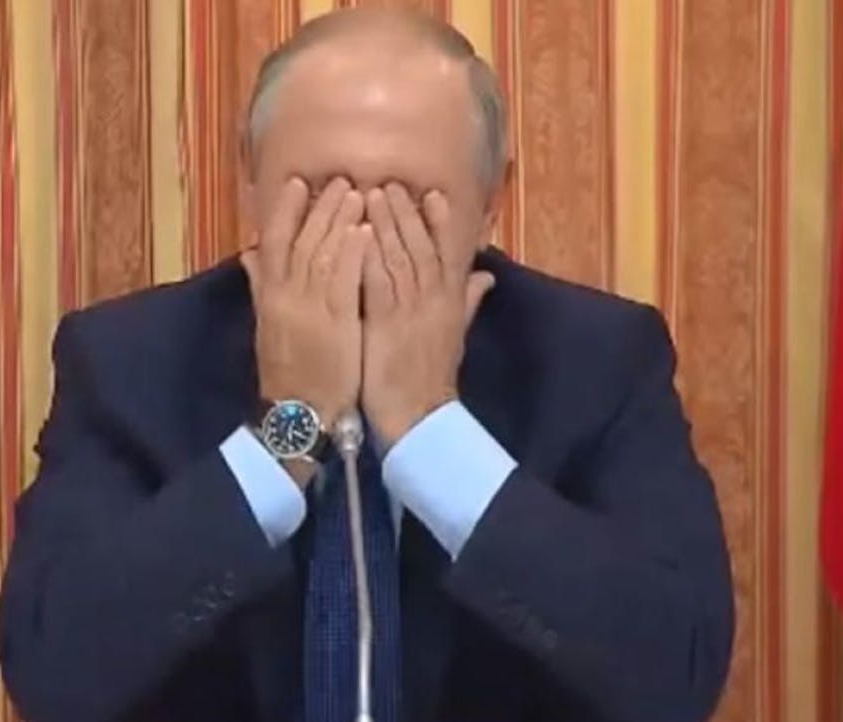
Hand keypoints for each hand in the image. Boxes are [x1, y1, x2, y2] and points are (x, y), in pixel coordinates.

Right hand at [243, 176, 369, 434]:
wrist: (298, 414)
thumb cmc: (288, 369)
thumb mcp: (268, 324)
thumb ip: (260, 285)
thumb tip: (250, 251)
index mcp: (270, 295)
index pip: (273, 241)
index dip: (284, 210)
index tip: (297, 182)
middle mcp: (286, 296)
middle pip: (301, 240)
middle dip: (320, 207)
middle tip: (340, 178)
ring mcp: (309, 309)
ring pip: (322, 253)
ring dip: (339, 221)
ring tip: (358, 193)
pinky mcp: (335, 324)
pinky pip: (343, 282)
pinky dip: (352, 254)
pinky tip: (365, 232)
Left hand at [362, 183, 492, 446]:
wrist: (422, 417)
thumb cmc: (431, 378)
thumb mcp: (455, 335)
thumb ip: (467, 300)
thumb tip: (485, 275)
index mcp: (451, 301)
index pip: (448, 253)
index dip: (440, 223)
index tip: (432, 193)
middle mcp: (434, 300)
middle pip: (421, 247)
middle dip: (406, 213)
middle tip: (390, 183)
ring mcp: (411, 311)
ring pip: (399, 257)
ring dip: (385, 224)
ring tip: (371, 195)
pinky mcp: (387, 324)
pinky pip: (378, 283)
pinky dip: (370, 256)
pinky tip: (358, 235)